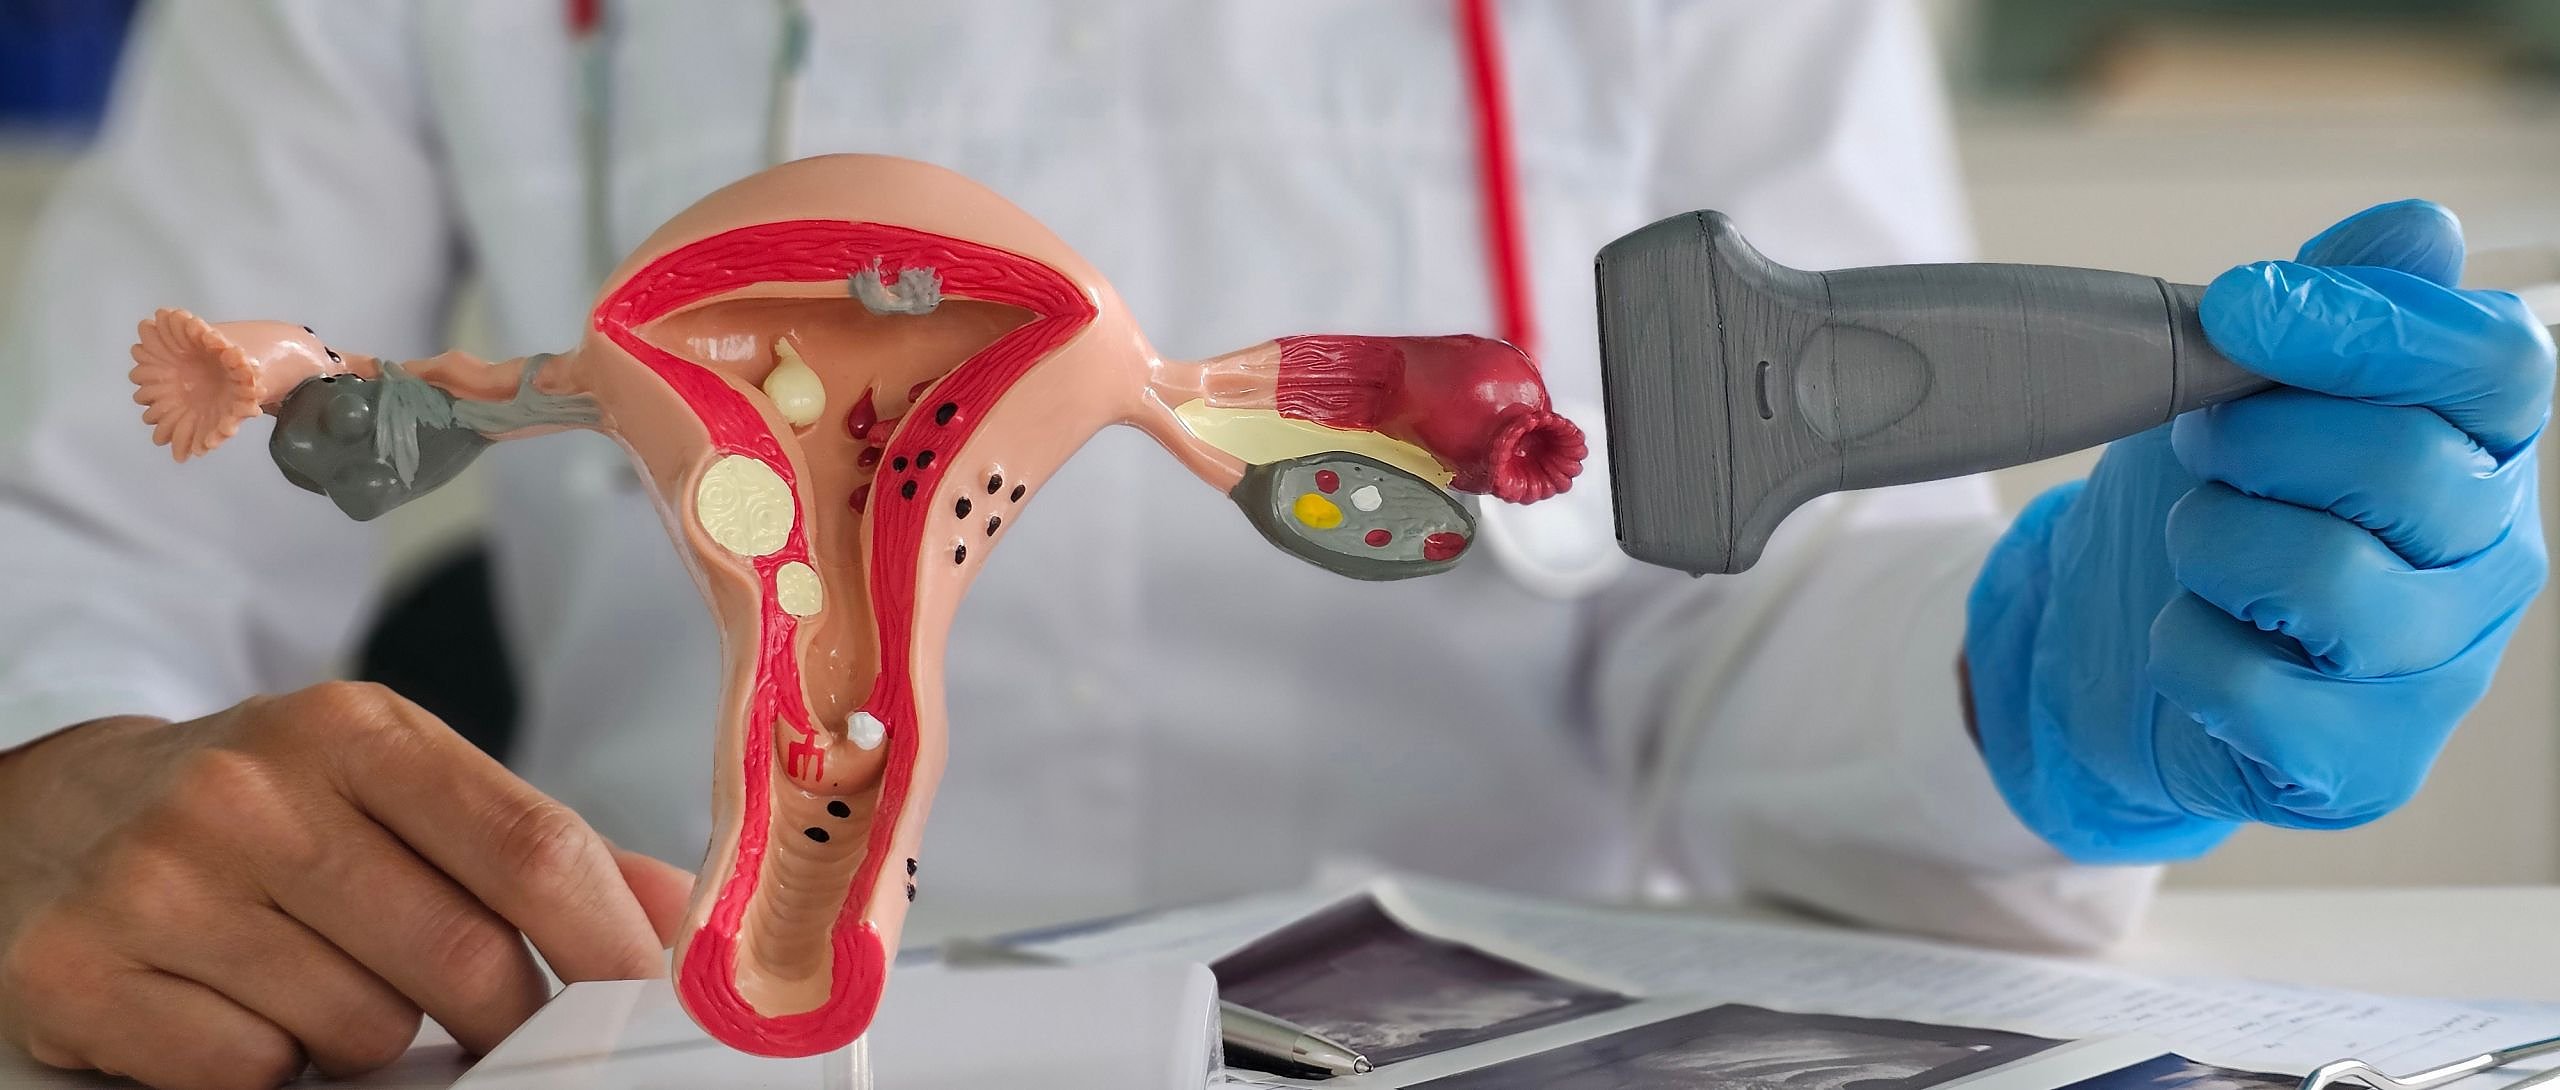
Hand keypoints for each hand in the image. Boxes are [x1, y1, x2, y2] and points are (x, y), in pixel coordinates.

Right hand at [0, 683, 695, 1088]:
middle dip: (505, 1018)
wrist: (61, 814)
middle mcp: (250, 790)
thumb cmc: (270, 810)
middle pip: (465, 960)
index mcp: (356, 728)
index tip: (648, 1003)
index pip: (533, 850)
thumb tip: (674, 918)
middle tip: (490, 1022)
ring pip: (365, 1033)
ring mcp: (158, 882)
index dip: (611, 945)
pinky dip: (271, 1067)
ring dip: (376, 1041)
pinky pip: (253, 1075)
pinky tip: (243, 1010)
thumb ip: (536, 847)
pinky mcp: (82, 973)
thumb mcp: (400, 785)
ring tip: (326, 984)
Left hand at [1965, 200, 2551, 861]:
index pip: (2500, 363)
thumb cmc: (2218, 501)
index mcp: (2487, 446)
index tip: (2237, 305)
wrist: (2120, 648)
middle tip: (2201, 443)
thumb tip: (2420, 229)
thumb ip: (2338, 305)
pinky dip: (2181, 647)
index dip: (2365, 325)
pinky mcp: (2364, 763)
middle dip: (2257, 437)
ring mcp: (2437, 669)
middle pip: (2403, 464)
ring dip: (2212, 540)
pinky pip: (2251, 687)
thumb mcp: (2254, 383)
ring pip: (2323, 576)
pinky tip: (2188, 634)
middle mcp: (2490, 560)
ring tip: (2195, 541)